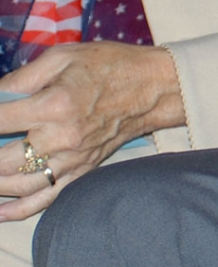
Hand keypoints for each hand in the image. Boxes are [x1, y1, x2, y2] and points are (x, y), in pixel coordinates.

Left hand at [0, 41, 183, 219]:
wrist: (152, 87)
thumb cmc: (108, 65)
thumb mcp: (63, 56)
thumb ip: (22, 77)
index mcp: (54, 103)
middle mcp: (62, 137)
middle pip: (3, 160)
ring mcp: (73, 159)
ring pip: (19, 184)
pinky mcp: (82, 171)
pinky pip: (46, 198)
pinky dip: (17, 210)